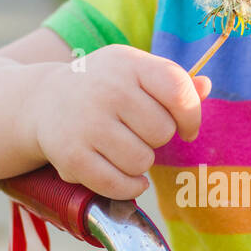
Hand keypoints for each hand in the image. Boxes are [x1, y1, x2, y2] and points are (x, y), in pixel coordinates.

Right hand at [33, 45, 210, 199]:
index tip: (185, 127)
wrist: (43, 101)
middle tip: (137, 133)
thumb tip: (206, 86)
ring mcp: (87, 124)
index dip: (191, 115)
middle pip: (162, 132)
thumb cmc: (103, 88)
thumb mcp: (134, 72)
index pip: (178, 90)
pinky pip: (119, 185)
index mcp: (128, 63)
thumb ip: (173, 82)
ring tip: (122, 149)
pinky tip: (124, 176)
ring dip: (140, 164)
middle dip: (156, 139)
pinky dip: (128, 187)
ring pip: (142, 162)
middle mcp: (107, 89)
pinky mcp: (72, 156)